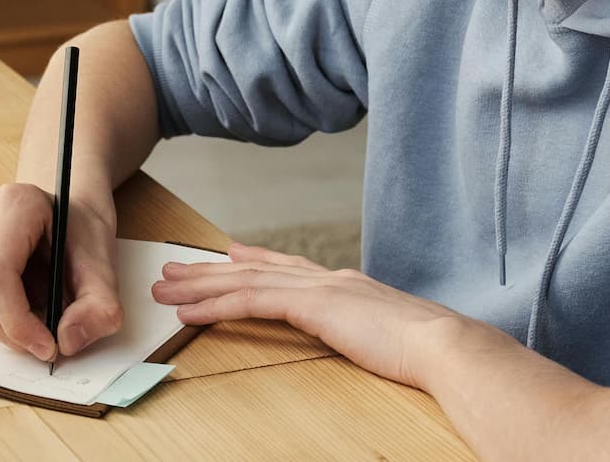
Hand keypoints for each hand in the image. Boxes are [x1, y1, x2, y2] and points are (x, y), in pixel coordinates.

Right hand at [0, 182, 123, 361]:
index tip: (47, 347)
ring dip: (2, 327)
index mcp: (15, 204)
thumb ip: (99, 306)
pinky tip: (23, 309)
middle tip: (45, 346)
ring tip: (39, 321)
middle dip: (10, 332)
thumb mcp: (105, 267)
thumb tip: (68, 340)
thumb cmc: (83, 234)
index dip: (18, 321)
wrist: (72, 216)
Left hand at [152, 242, 475, 388]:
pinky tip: (188, 311)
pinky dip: (214, 306)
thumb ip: (369, 330)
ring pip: (244, 282)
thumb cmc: (428, 353)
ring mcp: (320, 288)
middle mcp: (329, 279)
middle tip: (174, 269)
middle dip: (210, 270)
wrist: (445, 346)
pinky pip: (250, 302)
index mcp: (348, 286)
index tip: (227, 255)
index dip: (254, 261)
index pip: (289, 269)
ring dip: (199, 285)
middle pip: (256, 270)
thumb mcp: (390, 336)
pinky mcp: (312, 305)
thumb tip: (367, 337)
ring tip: (165, 288)